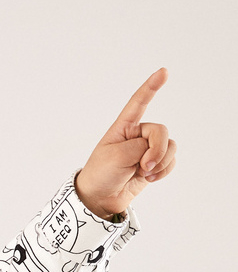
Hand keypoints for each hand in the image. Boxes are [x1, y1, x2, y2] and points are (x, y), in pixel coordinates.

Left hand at [74, 68, 176, 218]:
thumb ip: (140, 147)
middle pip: (161, 131)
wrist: (100, 198)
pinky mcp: (153, 164)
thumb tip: (157, 152)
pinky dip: (164, 171)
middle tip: (143, 166)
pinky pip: (170, 161)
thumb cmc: (101, 174)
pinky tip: (150, 178)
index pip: (138, 102)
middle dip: (156, 150)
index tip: (164, 72)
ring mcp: (147, 149)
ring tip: (143, 173)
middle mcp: (138, 135)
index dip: (151, 87)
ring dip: (160, 162)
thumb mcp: (116, 156)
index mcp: (124, 127)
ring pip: (169, 147)